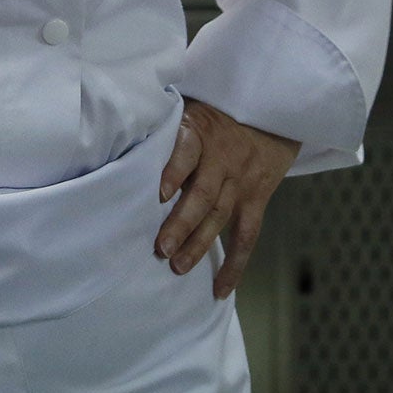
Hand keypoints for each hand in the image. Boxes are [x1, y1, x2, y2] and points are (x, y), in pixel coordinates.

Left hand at [155, 97, 300, 298]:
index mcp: (200, 131)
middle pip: (203, 193)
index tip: (158, 192)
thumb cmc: (217, 109)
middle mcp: (222, 158)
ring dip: (200, 244)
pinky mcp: (257, 198)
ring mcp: (241, 181)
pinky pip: (248, 235)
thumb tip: (120, 140)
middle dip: (182, 222)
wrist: (272, 107)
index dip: (174, 171)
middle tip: (161, 247)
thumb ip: (164, 125)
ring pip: (220, 215)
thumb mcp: (189, 105)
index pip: (187, 151)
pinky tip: (219, 288)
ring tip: (178, 266)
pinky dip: (235, 264)